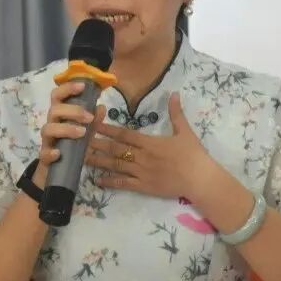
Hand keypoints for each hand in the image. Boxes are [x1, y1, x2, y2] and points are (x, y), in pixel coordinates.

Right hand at [34, 81, 105, 187]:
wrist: (55, 172)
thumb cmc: (70, 148)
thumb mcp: (84, 134)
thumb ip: (92, 122)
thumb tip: (102, 107)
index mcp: (60, 116)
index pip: (58, 96)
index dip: (68, 88)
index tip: (83, 86)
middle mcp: (51, 125)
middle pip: (54, 110)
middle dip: (73, 111)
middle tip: (89, 117)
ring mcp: (47, 141)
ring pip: (48, 129)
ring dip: (65, 129)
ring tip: (82, 133)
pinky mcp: (44, 158)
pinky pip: (44, 153)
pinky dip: (50, 152)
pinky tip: (59, 154)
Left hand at [85, 92, 211, 198]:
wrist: (199, 179)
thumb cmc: (194, 155)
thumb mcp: (185, 131)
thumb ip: (176, 113)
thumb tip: (174, 94)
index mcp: (149, 142)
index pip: (124, 134)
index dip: (108, 129)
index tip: (94, 125)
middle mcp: (141, 157)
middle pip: (115, 149)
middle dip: (97, 144)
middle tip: (81, 140)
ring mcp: (141, 173)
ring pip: (115, 166)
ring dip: (98, 161)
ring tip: (83, 158)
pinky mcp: (143, 187)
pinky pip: (123, 183)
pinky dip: (110, 182)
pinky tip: (98, 180)